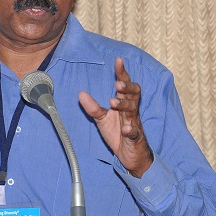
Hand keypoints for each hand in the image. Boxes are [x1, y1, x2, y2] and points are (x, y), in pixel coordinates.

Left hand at [78, 57, 152, 177]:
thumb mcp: (102, 119)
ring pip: (134, 110)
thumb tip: (80, 94)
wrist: (130, 155)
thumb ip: (93, 107)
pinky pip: (134, 132)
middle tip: (117, 84)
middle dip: (128, 87)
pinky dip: (130, 130)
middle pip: (135, 93)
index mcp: (124, 103)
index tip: (118, 60)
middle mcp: (131, 110)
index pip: (125, 85)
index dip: (122, 72)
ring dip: (124, 104)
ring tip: (113, 102)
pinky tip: (125, 128)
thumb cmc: (118, 133)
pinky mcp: (135, 138)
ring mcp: (134, 123)